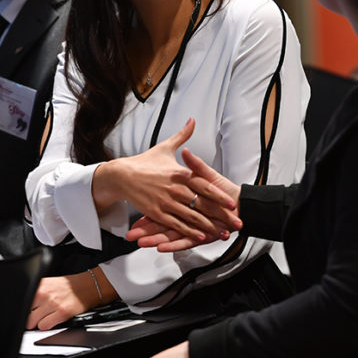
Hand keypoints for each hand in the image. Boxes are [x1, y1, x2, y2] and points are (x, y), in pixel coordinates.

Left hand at [26, 271, 107, 329]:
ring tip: (46, 317)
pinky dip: (47, 326)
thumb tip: (23, 306)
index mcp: (39, 285)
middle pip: (25, 314)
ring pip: (32, 323)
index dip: (23, 309)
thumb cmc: (67, 286)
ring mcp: (52, 304)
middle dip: (29, 317)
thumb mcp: (48, 284)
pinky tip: (52, 319)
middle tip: (37, 315)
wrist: (86, 286)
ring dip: (38, 322)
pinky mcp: (61, 313)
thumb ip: (35, 293)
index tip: (27, 311)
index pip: (22, 301)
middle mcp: (44, 293)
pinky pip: (44, 327)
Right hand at [94, 120, 237, 241]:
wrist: (121, 175)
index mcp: (179, 173)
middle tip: (236, 223)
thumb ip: (182, 135)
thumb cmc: (145, 162)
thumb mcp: (165, 147)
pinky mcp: (156, 213)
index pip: (204, 185)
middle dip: (221, 215)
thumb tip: (192, 120)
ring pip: (192, 217)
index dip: (219, 195)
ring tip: (222, 234)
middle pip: (202, 204)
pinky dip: (189, 232)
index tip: (232, 202)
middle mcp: (175, 189)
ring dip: (209, 227)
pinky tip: (200, 237)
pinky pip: (176, 224)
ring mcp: (165, 202)